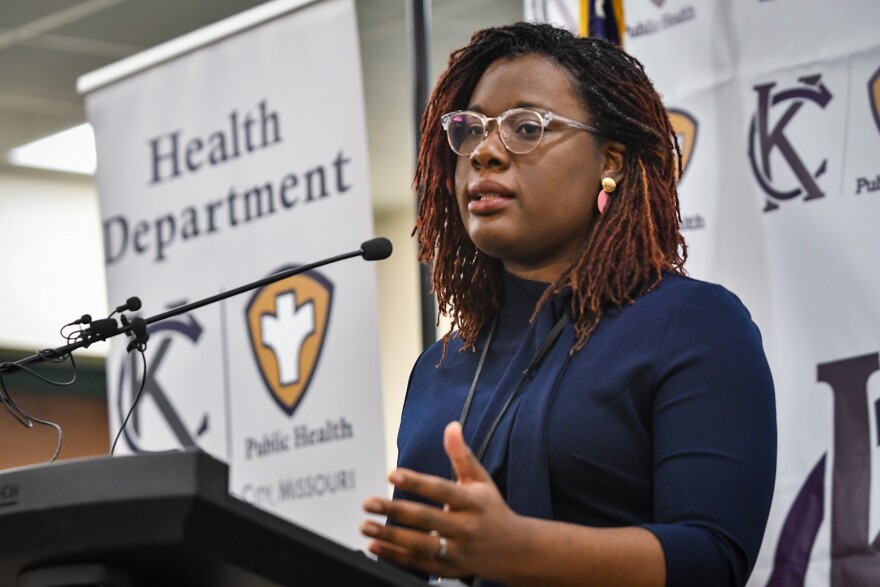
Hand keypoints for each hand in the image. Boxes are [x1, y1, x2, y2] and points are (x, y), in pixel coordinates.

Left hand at [361, 421, 527, 579]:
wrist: (514, 551)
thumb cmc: (491, 508)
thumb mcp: (480, 480)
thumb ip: (461, 454)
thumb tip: (451, 426)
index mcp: (473, 502)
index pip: (441, 490)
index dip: (416, 481)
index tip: (391, 473)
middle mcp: (466, 528)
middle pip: (426, 519)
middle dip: (394, 510)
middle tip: (368, 503)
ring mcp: (457, 551)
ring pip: (419, 544)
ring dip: (390, 535)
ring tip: (365, 525)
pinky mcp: (449, 569)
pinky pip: (418, 563)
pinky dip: (394, 556)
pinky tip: (374, 545)